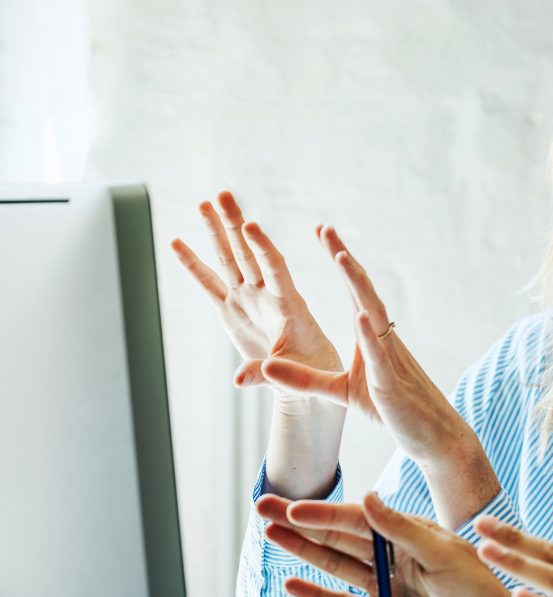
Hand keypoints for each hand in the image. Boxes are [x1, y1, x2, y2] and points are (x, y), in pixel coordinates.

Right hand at [170, 191, 341, 394]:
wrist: (306, 377)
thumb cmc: (311, 372)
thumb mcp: (295, 375)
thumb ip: (266, 374)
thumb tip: (237, 382)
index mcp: (288, 304)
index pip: (275, 268)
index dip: (263, 247)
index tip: (251, 225)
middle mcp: (265, 295)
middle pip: (248, 253)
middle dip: (235, 225)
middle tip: (223, 195)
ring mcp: (247, 299)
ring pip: (228, 260)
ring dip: (216, 233)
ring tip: (204, 203)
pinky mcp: (231, 311)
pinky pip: (208, 284)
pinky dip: (192, 265)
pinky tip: (177, 242)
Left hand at [257, 226, 499, 526]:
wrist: (433, 436)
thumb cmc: (391, 409)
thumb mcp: (340, 392)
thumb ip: (304, 379)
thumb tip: (266, 366)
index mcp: (372, 337)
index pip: (354, 291)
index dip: (340, 260)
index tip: (323, 232)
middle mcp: (383, 338)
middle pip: (363, 290)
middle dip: (344, 258)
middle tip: (325, 228)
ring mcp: (390, 358)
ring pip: (373, 313)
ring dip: (358, 285)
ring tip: (341, 257)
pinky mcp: (391, 383)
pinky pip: (380, 355)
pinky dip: (370, 334)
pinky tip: (361, 315)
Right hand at [258, 493, 552, 596]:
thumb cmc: (481, 592)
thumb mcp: (445, 555)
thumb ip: (402, 529)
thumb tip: (367, 497)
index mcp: (411, 534)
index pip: (359, 519)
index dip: (325, 513)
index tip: (293, 506)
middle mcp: (395, 557)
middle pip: (339, 536)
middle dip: (301, 522)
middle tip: (262, 506)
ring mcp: (386, 588)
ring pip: (335, 565)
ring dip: (302, 551)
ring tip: (269, 534)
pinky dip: (317, 595)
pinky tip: (292, 583)